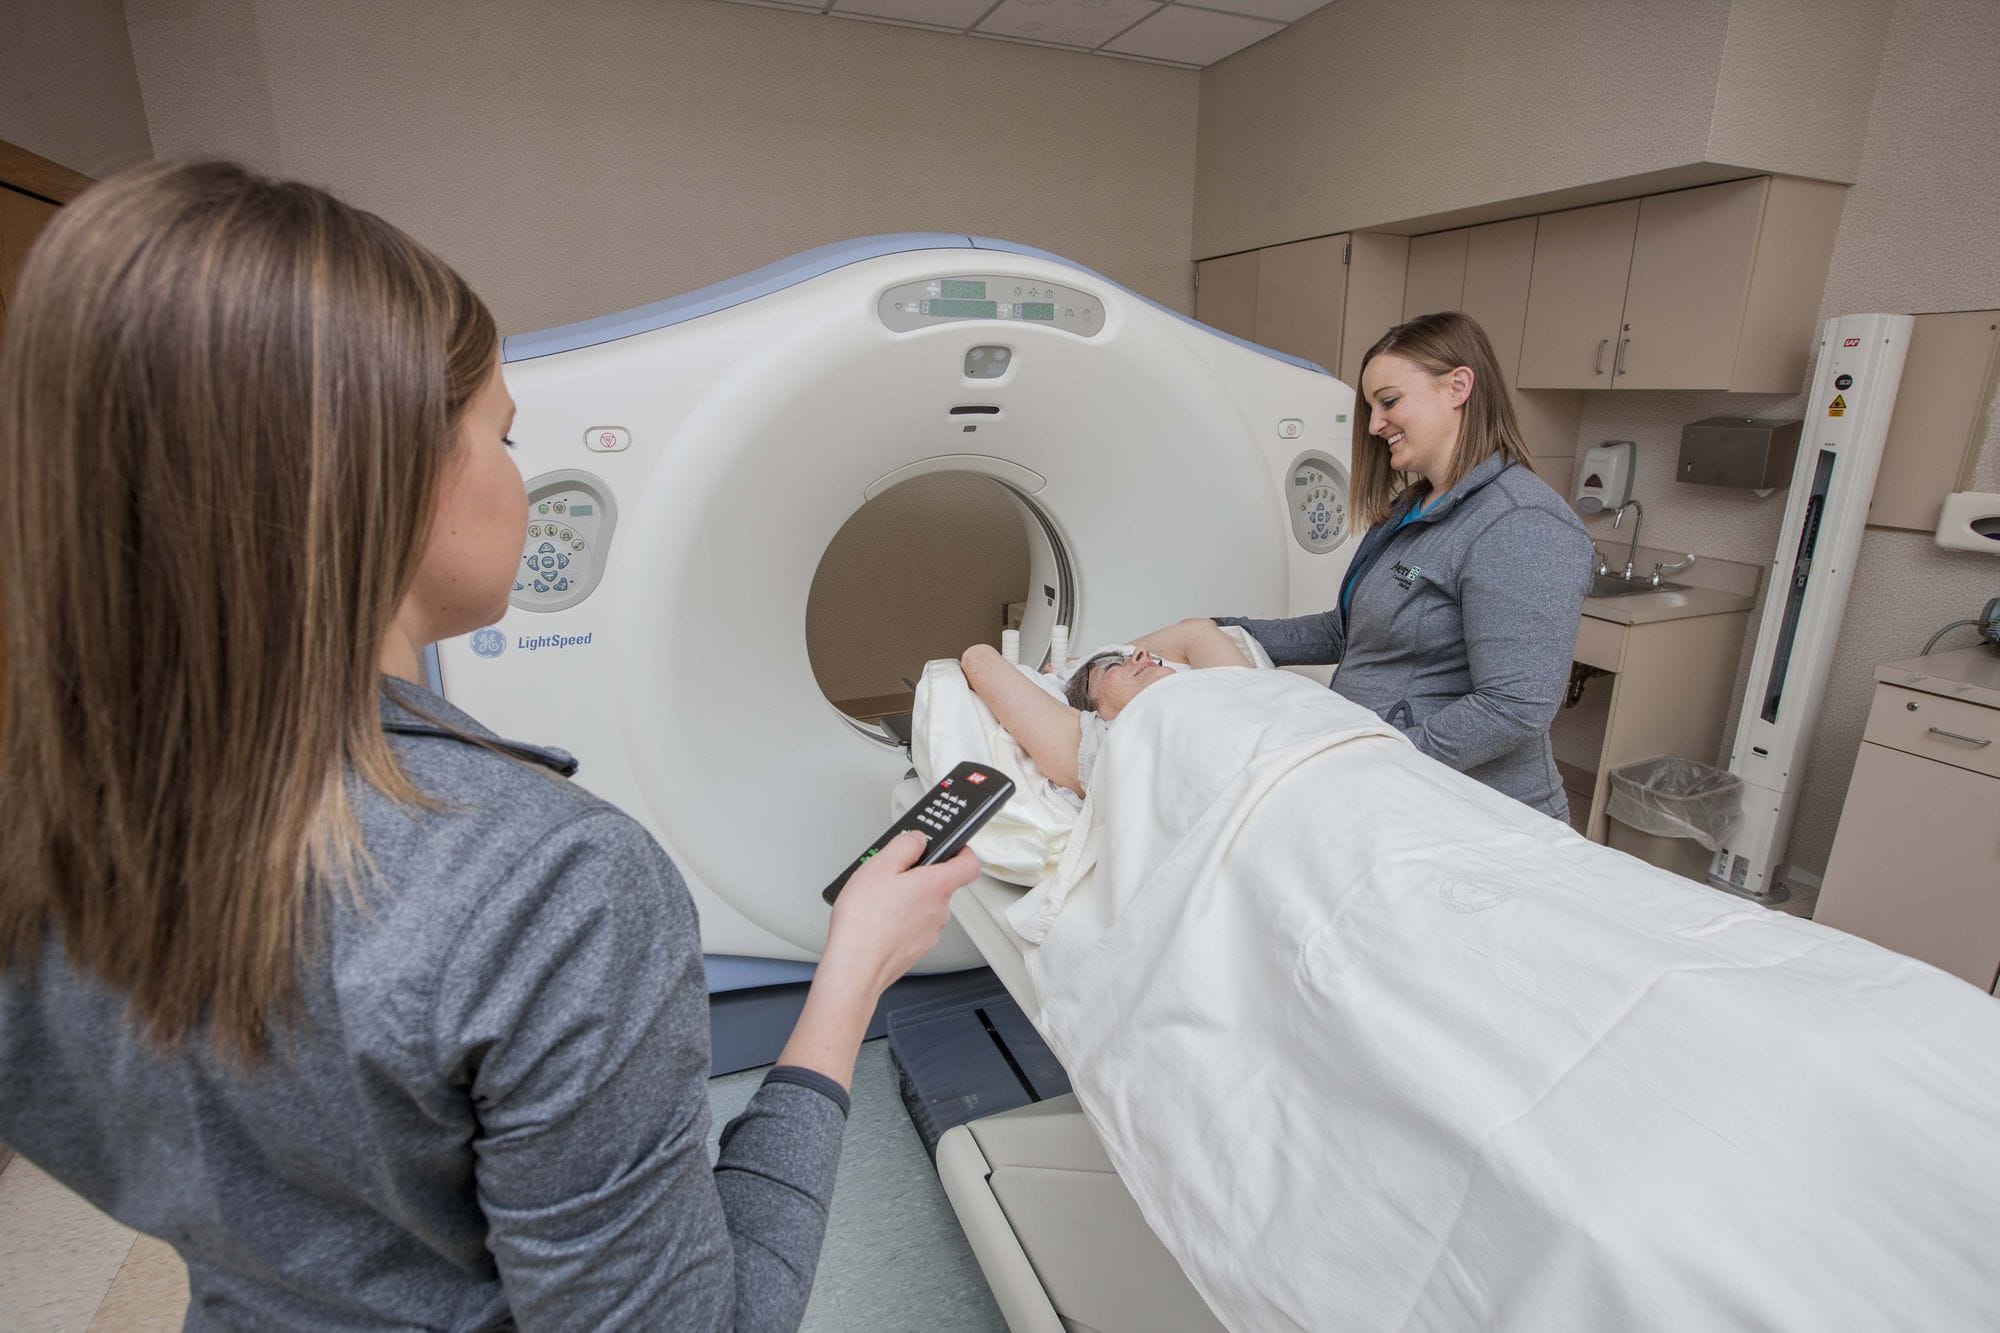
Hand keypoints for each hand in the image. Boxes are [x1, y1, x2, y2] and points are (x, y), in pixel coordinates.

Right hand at [822, 831, 980, 999]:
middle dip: (918, 875)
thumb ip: (905, 845)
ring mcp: (929, 932)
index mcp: (937, 886)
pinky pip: (913, 925)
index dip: (962, 851)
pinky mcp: (916, 948)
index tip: (950, 845)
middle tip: (891, 872)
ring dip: (906, 898)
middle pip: (940, 884)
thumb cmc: (864, 922)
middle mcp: (940, 911)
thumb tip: (917, 839)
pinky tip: (875, 918)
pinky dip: (899, 918)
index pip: (969, 864)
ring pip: (924, 905)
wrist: (854, 968)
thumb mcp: (879, 866)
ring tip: (876, 898)